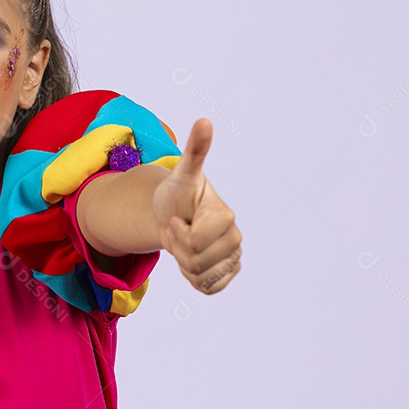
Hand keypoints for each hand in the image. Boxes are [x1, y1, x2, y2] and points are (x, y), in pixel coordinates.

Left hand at [152, 118, 241, 293]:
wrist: (174, 214)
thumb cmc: (177, 193)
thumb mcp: (181, 174)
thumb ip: (195, 151)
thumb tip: (204, 120)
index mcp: (225, 215)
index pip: (195, 242)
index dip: (178, 232)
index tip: (177, 218)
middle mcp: (235, 237)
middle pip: (196, 262)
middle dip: (179, 248)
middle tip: (179, 230)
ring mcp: (233, 256)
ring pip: (201, 277)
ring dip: (184, 264)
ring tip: (185, 244)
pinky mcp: (229, 272)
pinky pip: (208, 288)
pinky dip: (194, 279)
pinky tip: (192, 259)